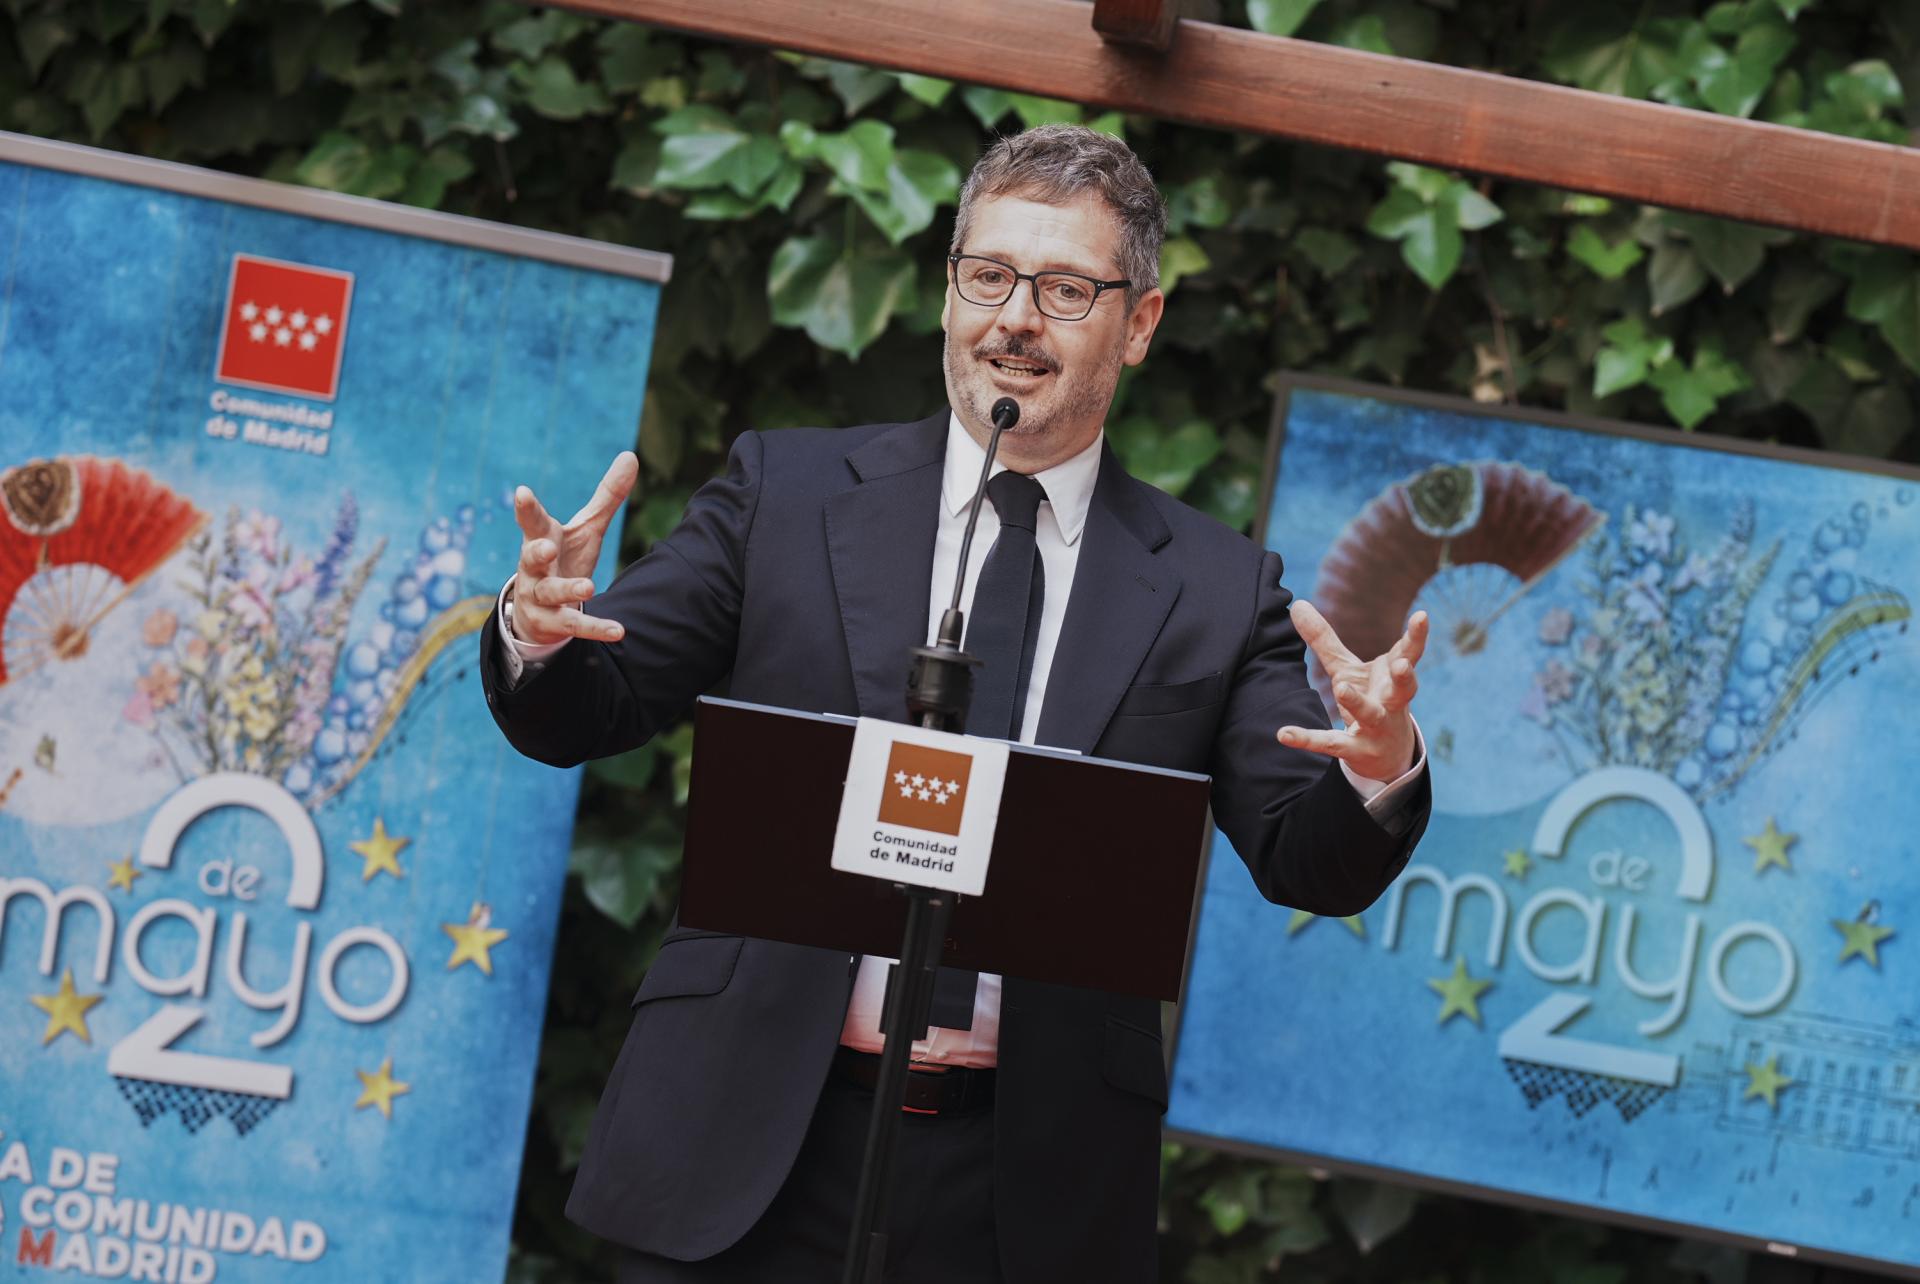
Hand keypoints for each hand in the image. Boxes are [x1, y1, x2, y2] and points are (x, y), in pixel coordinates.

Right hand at [509, 452, 638, 645]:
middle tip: (546, 546)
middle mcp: (534, 568)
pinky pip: (574, 625)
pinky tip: (618, 630)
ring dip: (568, 590)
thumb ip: (607, 496)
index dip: (526, 508)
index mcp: (541, 539)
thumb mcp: (586, 528)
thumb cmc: (564, 558)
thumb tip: (630, 455)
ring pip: (551, 593)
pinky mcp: (553, 622)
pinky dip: (596, 628)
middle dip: (536, 552)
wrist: (540, 611)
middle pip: (530, 558)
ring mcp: (539, 597)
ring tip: (589, 587)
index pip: (531, 521)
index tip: (522, 492)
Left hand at [1277, 601, 1425, 782]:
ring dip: (1358, 702)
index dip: (1416, 636)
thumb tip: (1297, 604)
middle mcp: (1391, 702)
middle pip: (1404, 688)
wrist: (1386, 756)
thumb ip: (1323, 639)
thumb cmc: (1370, 700)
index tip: (1422, 616)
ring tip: (1342, 688)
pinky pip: (1332, 743)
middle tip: (1403, 664)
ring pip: (1371, 715)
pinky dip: (1308, 739)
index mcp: (1393, 678)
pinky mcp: (1357, 749)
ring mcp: (1378, 727)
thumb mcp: (1346, 669)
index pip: (1409, 653)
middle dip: (1406, 676)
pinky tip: (1284, 733)